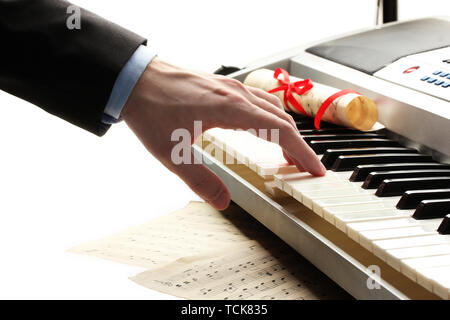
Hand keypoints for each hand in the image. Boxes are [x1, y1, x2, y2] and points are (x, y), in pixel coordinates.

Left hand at [121, 57, 325, 209]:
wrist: (134, 78)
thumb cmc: (151, 109)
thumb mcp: (172, 153)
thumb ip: (200, 180)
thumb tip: (223, 202)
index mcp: (232, 109)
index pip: (281, 131)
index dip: (302, 152)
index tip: (315, 169)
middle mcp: (237, 94)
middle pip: (282, 119)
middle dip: (297, 145)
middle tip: (304, 168)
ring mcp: (230, 87)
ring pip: (271, 107)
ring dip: (284, 130)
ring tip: (287, 152)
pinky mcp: (221, 86)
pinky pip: (258, 100)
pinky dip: (270, 117)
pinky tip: (262, 127)